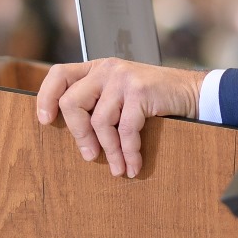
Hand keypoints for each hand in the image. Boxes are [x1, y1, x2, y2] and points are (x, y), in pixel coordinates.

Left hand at [35, 59, 203, 178]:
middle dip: (78, 134)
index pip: (59, 74)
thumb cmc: (153, 99)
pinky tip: (133, 165)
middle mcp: (107, 69)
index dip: (46, 96)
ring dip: (109, 151)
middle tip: (89, 155)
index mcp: (97, 68)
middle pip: (72, 102)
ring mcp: (123, 78)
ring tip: (117, 168)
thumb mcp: (121, 94)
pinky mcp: (140, 91)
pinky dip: (128, 152)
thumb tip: (75, 133)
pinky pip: (125, 129)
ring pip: (99, 121)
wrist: (192, 92)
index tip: (44, 120)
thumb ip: (99, 102)